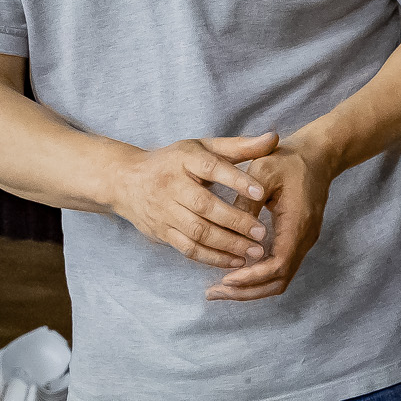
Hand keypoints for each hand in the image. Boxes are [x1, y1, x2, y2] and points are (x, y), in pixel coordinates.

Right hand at [104, 135, 273, 268]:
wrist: (126, 181)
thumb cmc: (174, 162)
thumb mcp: (202, 147)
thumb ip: (239, 146)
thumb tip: (273, 139)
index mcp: (185, 159)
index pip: (211, 168)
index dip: (236, 180)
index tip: (261, 192)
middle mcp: (171, 185)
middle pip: (204, 206)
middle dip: (235, 221)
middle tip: (262, 233)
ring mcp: (164, 211)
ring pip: (197, 232)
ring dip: (227, 244)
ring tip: (254, 251)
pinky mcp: (161, 232)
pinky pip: (188, 249)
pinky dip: (213, 258)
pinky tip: (235, 261)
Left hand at [209, 136, 333, 300]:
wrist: (317, 155)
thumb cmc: (289, 160)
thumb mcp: (263, 171)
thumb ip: (246, 201)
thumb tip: (228, 229)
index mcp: (298, 223)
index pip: (278, 265)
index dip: (251, 277)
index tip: (226, 279)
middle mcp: (304, 239)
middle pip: (278, 281)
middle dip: (247, 291)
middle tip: (215, 293)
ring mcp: (303, 241)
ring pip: (279, 279)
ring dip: (251, 288)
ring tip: (220, 289)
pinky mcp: (297, 240)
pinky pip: (279, 268)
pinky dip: (258, 276)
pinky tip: (236, 273)